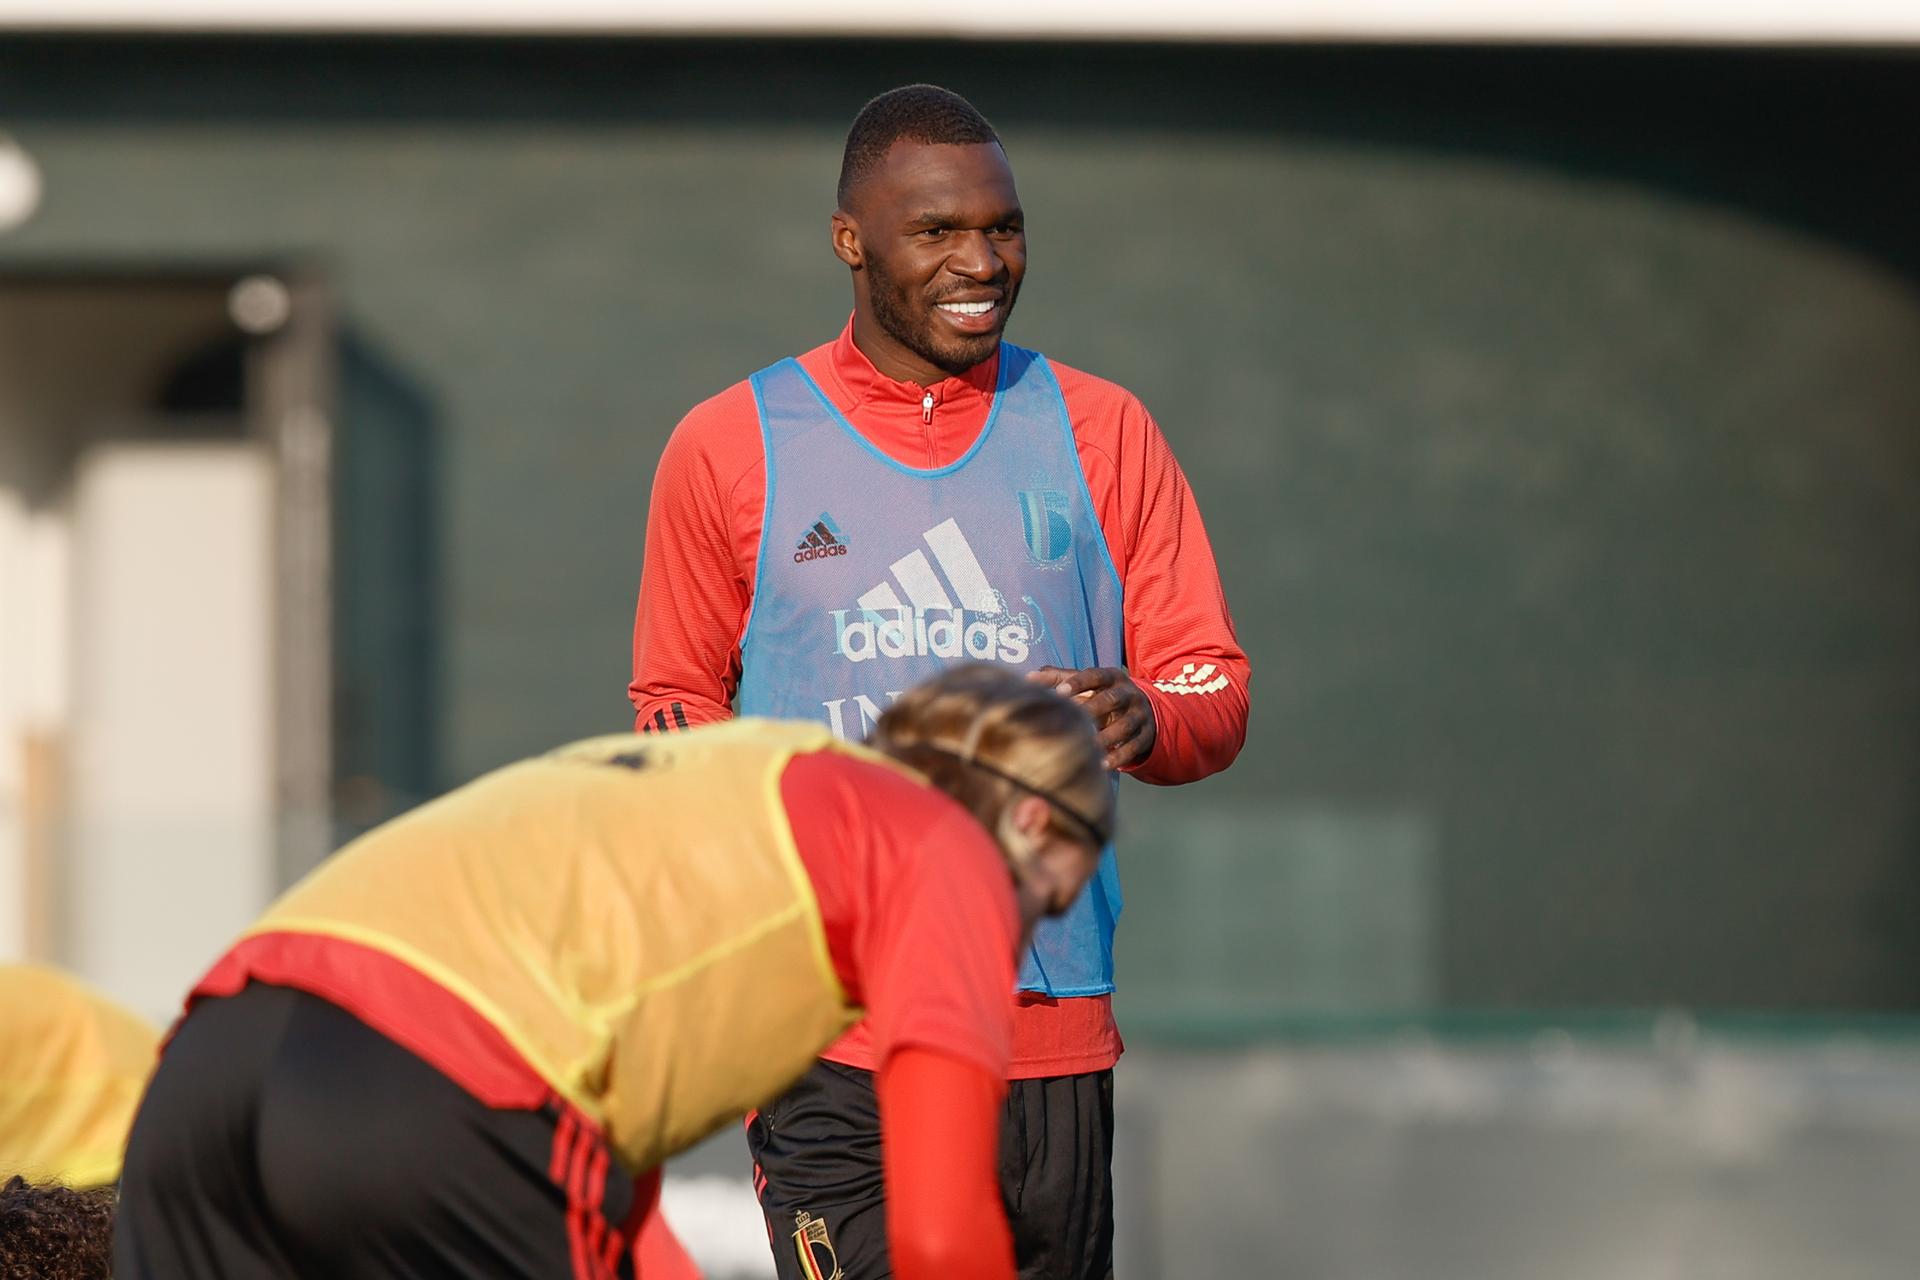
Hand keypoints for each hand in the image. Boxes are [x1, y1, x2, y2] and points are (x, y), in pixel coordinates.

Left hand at [1028, 666, 1155, 771]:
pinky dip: (1119, 756)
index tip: (1060, 693)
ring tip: (1089, 746)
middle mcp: (1129, 693)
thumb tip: (1029, 677)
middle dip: (1094, 708)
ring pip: (1125, 725)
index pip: (1095, 675)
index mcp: (1112, 677)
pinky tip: (1102, 765)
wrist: (1145, 710)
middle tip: (1076, 720)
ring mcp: (1140, 714)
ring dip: (1107, 737)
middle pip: (1112, 699)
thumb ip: (1058, 679)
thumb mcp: (1086, 684)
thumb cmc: (1102, 695)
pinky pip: (1134, 747)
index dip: (1078, 683)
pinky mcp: (1146, 735)